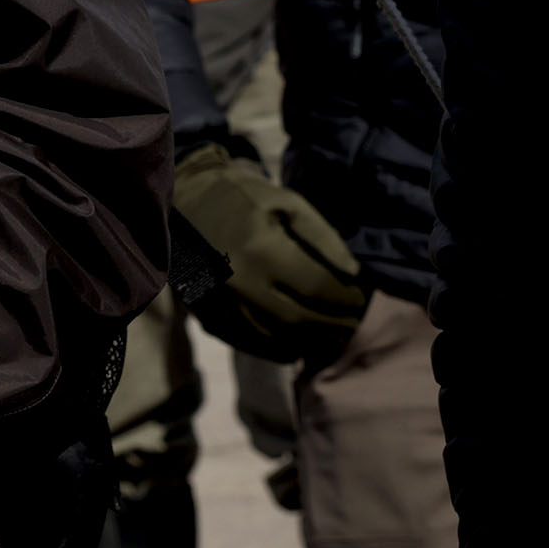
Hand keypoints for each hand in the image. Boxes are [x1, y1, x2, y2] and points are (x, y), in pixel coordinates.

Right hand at [176, 142, 368, 364]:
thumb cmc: (243, 198)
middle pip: (301, 320)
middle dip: (335, 325)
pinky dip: (279, 350)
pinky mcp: (208, 317)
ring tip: (331, 337)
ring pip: (276, 340)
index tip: (364, 299)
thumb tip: (353, 278)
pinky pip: (250, 345)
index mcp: (261, 250)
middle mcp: (240, 283)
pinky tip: (297, 344)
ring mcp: (221, 305)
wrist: (184, 202)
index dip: (347, 298)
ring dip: (310, 343)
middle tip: (354, 324)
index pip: (319, 288)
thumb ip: (323, 240)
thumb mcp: (288, 204)